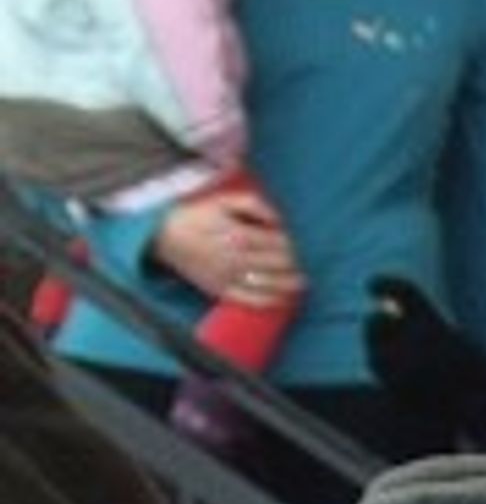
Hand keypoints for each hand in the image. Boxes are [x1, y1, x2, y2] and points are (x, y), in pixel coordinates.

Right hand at [154, 190, 296, 308]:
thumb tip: (279, 218)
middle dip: (295, 264)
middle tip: (304, 263)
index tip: (301, 245)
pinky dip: (269, 301)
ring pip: (268, 284)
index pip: (278, 242)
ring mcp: (227, 276)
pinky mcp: (219, 290)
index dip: (294, 245)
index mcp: (237, 233)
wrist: (164, 236)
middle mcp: (234, 257)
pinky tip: (283, 300)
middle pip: (277, 264)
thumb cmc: (198, 216)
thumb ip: (253, 204)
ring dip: (289, 284)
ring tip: (302, 282)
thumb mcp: (223, 201)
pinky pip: (249, 300)